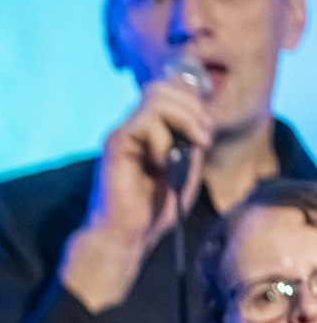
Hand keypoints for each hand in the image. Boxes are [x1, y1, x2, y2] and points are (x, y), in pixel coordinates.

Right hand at [60, 78, 212, 311]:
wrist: (128, 235)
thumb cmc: (154, 209)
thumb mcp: (187, 168)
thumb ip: (192, 139)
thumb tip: (202, 113)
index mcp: (150, 129)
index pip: (172, 90)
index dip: (195, 101)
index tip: (207, 132)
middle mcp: (134, 126)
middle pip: (165, 86)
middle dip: (194, 107)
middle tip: (204, 138)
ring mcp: (123, 133)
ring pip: (157, 96)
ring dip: (185, 118)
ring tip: (192, 145)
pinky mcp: (115, 143)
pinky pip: (146, 122)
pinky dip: (164, 140)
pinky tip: (162, 163)